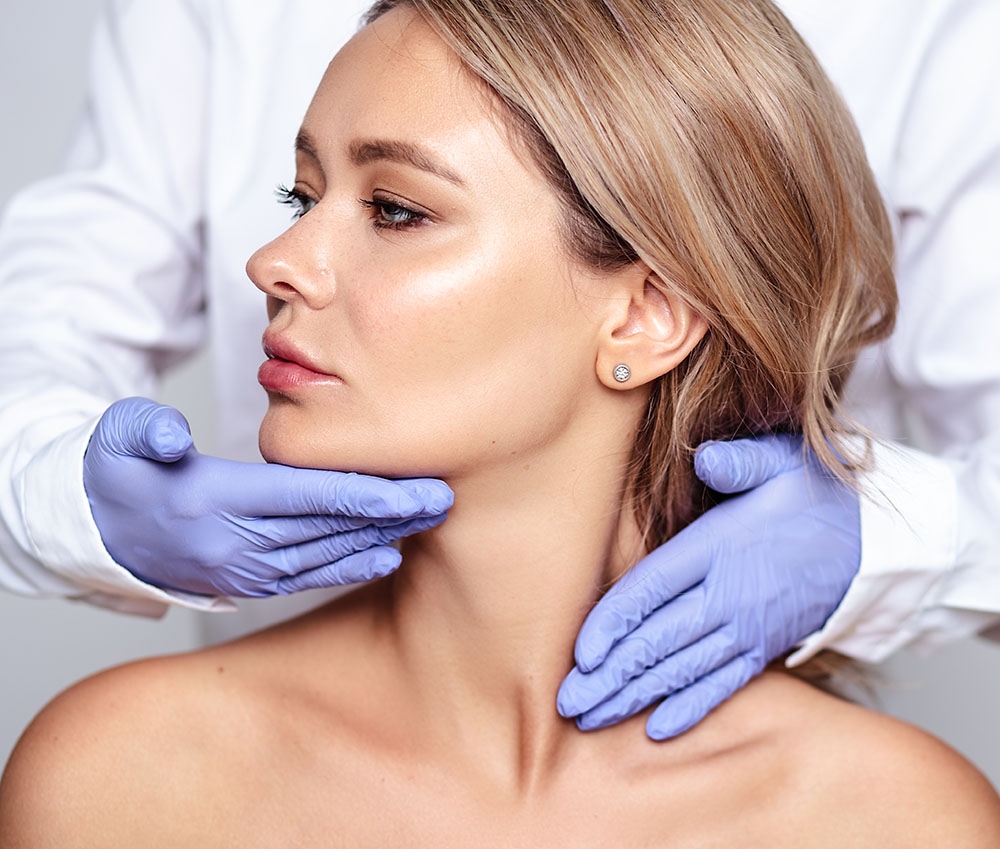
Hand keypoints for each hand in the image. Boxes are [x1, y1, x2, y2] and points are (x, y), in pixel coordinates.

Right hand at [83, 397, 452, 595]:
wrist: (97, 530)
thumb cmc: (119, 472)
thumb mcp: (119, 438)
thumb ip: (146, 430)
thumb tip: (172, 437)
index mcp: (213, 501)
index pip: (303, 496)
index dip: (362, 494)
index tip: (413, 490)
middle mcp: (232, 544)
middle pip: (327, 527)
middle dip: (390, 515)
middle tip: (444, 498)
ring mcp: (241, 570)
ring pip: (325, 554)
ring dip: (380, 538)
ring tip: (428, 520)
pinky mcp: (246, 582)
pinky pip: (309, 576)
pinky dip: (350, 566)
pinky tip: (387, 554)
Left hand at [557, 434, 858, 739]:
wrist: (867, 539)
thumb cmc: (807, 494)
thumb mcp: (777, 462)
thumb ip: (739, 462)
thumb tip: (708, 459)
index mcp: (717, 549)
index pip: (653, 590)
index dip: (614, 623)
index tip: (582, 655)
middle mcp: (728, 597)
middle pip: (657, 641)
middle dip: (610, 676)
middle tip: (568, 704)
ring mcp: (747, 629)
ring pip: (681, 670)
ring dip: (635, 697)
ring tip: (593, 718)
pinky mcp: (764, 648)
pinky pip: (723, 685)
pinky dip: (690, 708)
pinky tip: (657, 730)